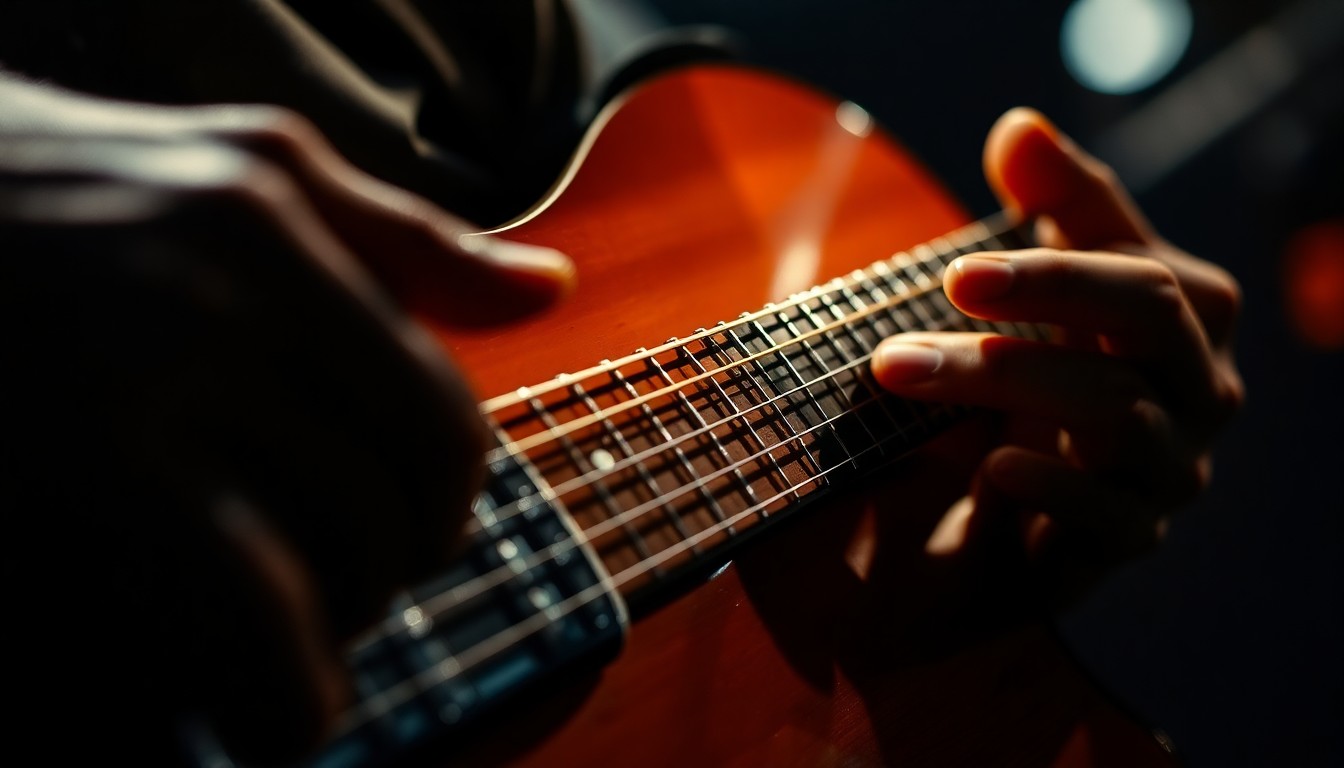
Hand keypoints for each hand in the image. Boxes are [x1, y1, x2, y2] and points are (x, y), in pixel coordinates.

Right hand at [1, 73, 571, 762]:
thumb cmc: (48, 194)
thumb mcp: (241, 176)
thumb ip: (401, 240)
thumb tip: (551, 289)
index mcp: (278, 216)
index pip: (442, 409)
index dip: (443, 506)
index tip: (404, 540)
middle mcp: (232, 284)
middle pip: (405, 494)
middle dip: (394, 574)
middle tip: (344, 598)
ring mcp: (157, 374)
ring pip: (344, 556)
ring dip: (340, 636)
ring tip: (294, 651)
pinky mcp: (87, 469)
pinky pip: (257, 612)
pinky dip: (288, 689)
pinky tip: (278, 713)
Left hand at [870, 108, 1241, 593]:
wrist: (1033, 498)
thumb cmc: (1048, 367)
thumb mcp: (1047, 286)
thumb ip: (1050, 206)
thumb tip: (1021, 127)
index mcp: (1186, 314)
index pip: (1139, 270)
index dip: (1052, 267)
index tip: (955, 271)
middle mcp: (1199, 388)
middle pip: (1144, 323)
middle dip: (1039, 302)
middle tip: (924, 310)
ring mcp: (1171, 468)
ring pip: (1117, 416)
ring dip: (1004, 385)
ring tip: (904, 372)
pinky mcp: (1130, 536)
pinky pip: (1113, 516)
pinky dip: (1057, 487)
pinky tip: (995, 469)